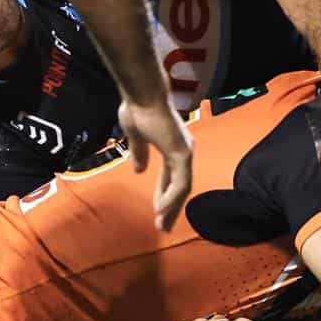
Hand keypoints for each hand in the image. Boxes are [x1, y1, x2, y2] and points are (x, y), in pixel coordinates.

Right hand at [118, 99, 193, 230]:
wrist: (142, 94)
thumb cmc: (138, 108)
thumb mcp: (136, 136)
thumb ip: (140, 153)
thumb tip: (140, 170)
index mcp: (174, 147)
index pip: (172, 178)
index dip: (164, 195)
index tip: (157, 211)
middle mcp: (183, 151)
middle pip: (180, 187)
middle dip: (171, 208)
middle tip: (163, 226)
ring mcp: (184, 153)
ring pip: (182, 188)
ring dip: (172, 207)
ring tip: (162, 223)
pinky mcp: (181, 154)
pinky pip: (179, 183)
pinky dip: (171, 198)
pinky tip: (162, 209)